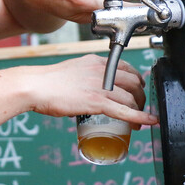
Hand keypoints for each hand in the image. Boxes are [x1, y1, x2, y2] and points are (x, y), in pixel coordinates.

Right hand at [22, 54, 155, 126]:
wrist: (36, 86)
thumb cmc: (48, 81)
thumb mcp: (73, 69)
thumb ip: (84, 75)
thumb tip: (86, 88)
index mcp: (96, 61)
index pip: (126, 67)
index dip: (136, 79)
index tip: (138, 88)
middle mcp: (102, 71)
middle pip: (134, 82)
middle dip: (141, 95)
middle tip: (139, 106)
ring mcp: (101, 86)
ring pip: (132, 98)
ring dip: (139, 109)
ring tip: (138, 119)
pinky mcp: (97, 102)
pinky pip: (125, 111)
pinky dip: (140, 118)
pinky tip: (148, 123)